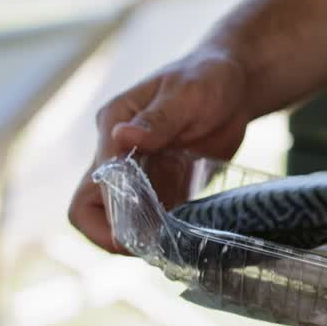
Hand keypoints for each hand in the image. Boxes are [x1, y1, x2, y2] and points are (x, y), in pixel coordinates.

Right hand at [68, 48, 251, 251]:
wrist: (237, 84)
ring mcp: (138, 171)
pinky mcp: (162, 184)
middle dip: (109, 234)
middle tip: (147, 248)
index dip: (110, 211)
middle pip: (89, 206)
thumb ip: (159, 117)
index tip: (135, 231)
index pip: (93, 180)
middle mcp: (116, 151)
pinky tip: (180, 241)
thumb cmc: (208, 77)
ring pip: (116, 217)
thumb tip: (122, 137)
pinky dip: (158, 233)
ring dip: (135, 237)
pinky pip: (149, 217)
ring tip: (168, 248)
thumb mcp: (188, 92)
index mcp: (113, 125)